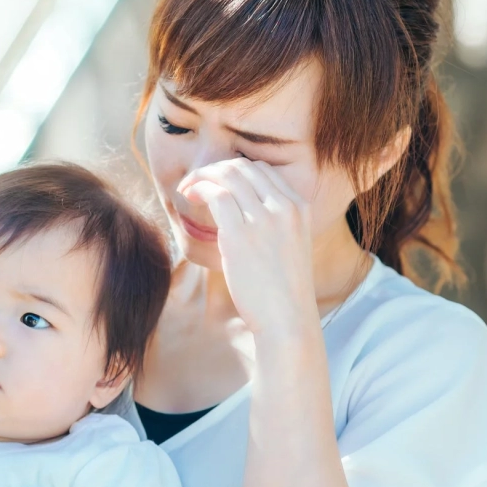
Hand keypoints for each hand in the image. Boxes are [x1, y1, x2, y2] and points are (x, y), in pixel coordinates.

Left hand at [179, 159, 320, 342]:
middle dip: (215, 169)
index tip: (217, 183)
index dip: (234, 170)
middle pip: (243, 167)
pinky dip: (198, 188)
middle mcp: (284, 207)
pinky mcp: (240, 234)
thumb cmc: (283, 289)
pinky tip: (188, 198)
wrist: (287, 319)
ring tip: (187, 188)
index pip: (263, 170)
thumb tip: (244, 210)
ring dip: (201, 176)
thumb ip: (274, 222)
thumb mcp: (290, 245)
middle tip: (196, 182)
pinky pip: (215, 194)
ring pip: (227, 174)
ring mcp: (264, 219)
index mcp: (299, 207)